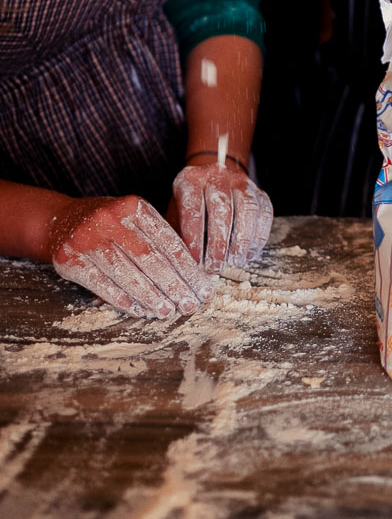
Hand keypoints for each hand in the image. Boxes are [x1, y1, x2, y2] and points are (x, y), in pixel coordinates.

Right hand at [47, 195, 213, 318]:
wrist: (59, 221)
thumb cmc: (109, 224)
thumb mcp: (134, 219)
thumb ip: (158, 239)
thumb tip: (192, 274)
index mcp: (134, 206)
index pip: (168, 241)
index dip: (188, 267)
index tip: (204, 287)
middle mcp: (110, 218)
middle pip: (150, 258)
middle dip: (175, 285)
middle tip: (191, 305)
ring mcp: (88, 238)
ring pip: (127, 273)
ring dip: (151, 296)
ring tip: (168, 311)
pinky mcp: (69, 259)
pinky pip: (101, 283)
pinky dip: (123, 299)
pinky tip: (140, 310)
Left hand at [169, 160, 272, 272]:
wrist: (214, 178)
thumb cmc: (192, 204)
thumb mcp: (177, 212)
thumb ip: (179, 232)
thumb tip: (185, 262)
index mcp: (190, 180)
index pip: (193, 208)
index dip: (195, 237)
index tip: (196, 260)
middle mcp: (217, 176)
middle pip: (222, 208)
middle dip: (220, 242)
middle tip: (216, 266)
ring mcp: (241, 182)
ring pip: (247, 209)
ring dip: (242, 240)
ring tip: (235, 261)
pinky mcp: (260, 192)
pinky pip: (264, 213)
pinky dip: (259, 236)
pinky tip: (250, 253)